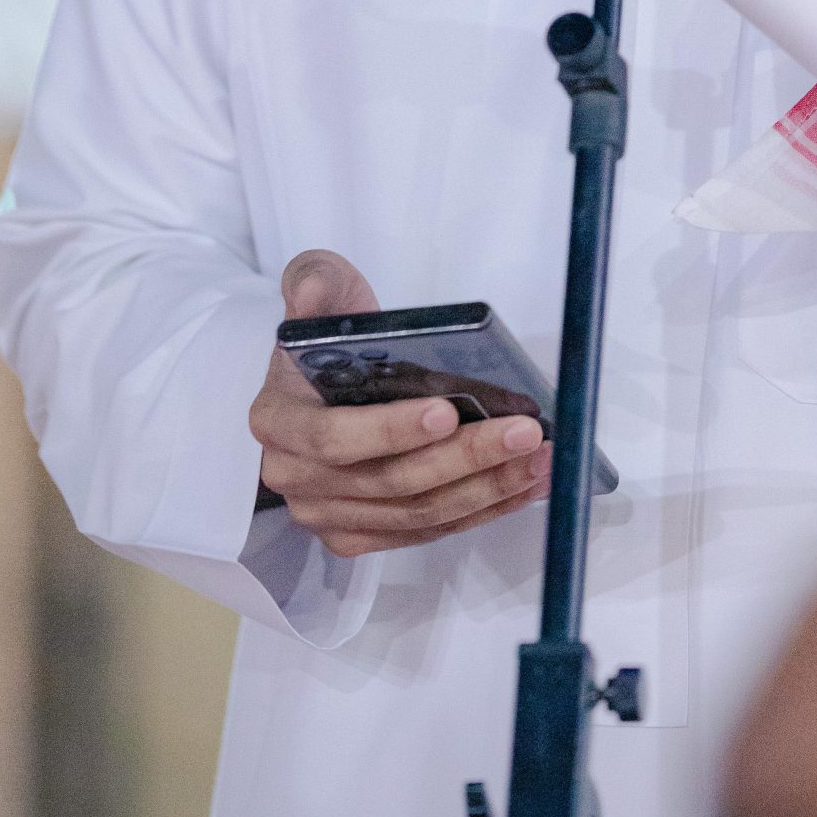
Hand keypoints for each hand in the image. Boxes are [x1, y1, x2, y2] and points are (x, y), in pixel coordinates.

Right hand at [249, 251, 552, 556]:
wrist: (330, 376)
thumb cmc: (332, 336)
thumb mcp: (321, 289)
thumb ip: (315, 281)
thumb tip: (306, 295)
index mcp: (278, 420)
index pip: (333, 438)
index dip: (390, 430)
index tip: (447, 410)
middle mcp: (294, 477)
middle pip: (388, 482)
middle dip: (463, 458)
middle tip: (522, 432)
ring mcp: (327, 513)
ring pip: (416, 514)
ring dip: (485, 489)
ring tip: (538, 458)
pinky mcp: (360, 535)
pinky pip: (426, 531)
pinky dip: (480, 511)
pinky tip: (522, 485)